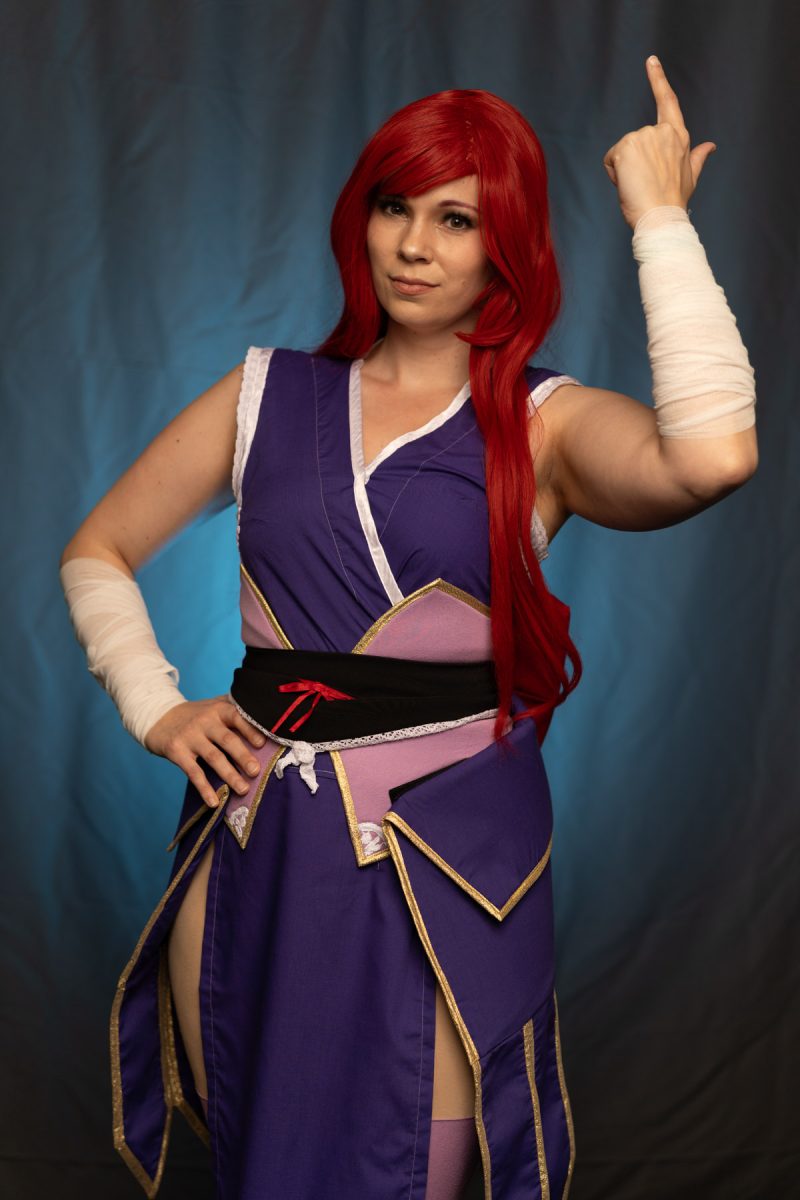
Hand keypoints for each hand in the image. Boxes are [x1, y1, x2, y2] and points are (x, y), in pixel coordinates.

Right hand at [145, 695, 267, 806]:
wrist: (158, 717)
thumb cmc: (195, 715)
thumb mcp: (214, 705)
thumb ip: (235, 708)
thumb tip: (267, 717)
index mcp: (218, 709)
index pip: (237, 717)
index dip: (250, 730)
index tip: (263, 743)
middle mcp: (205, 721)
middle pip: (227, 739)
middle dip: (243, 756)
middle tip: (256, 771)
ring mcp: (190, 736)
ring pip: (213, 757)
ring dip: (229, 774)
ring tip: (243, 789)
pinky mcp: (177, 751)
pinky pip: (193, 772)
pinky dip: (204, 788)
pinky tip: (214, 802)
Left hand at [603, 55, 716, 229]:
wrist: (661, 217)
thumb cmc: (673, 202)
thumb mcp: (690, 176)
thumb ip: (697, 157)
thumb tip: (711, 146)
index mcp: (678, 136)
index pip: (667, 102)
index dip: (658, 80)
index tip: (651, 61)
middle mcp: (661, 132)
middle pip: (635, 141)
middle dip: (634, 162)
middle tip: (646, 183)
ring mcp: (643, 137)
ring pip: (622, 151)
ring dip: (624, 169)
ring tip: (639, 185)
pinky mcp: (626, 146)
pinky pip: (611, 159)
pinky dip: (614, 173)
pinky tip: (627, 184)